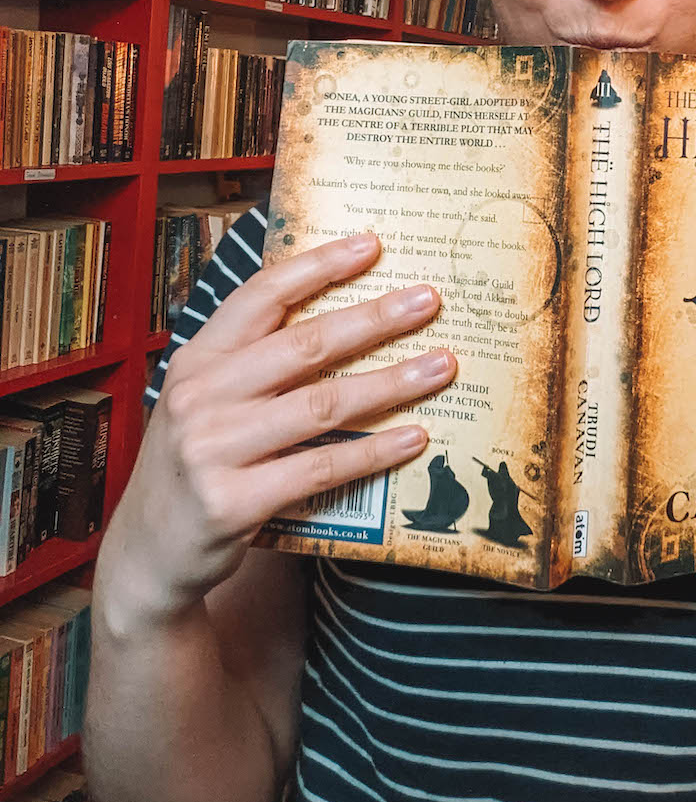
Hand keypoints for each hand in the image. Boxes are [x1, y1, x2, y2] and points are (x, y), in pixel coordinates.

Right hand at [102, 231, 455, 624]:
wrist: (148, 555)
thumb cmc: (197, 464)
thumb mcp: (205, 401)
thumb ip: (255, 363)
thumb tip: (344, 318)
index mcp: (197, 359)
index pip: (262, 296)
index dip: (318, 266)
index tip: (372, 245)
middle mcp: (200, 396)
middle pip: (305, 345)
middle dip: (374, 318)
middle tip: (428, 300)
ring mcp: (212, 450)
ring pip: (322, 404)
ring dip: (390, 383)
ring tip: (441, 366)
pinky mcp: (233, 503)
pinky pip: (320, 468)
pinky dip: (373, 450)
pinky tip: (414, 436)